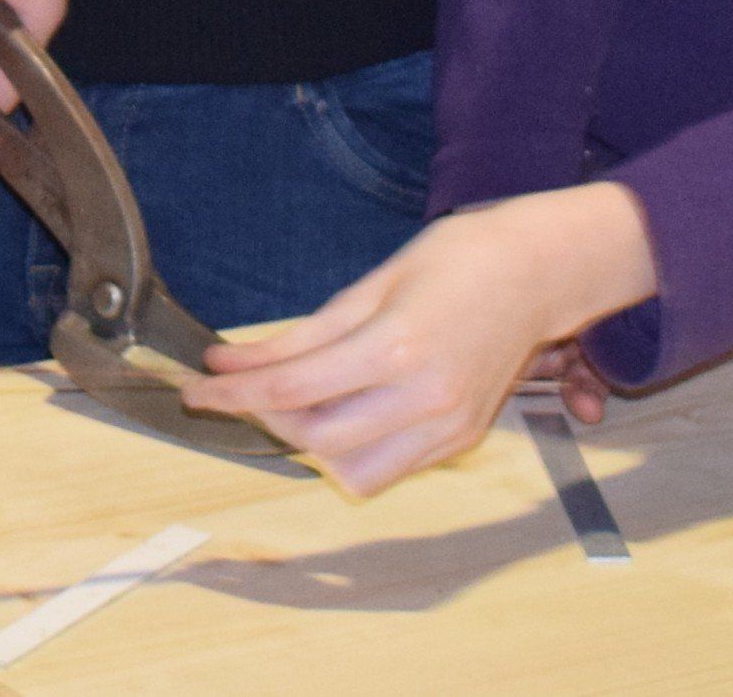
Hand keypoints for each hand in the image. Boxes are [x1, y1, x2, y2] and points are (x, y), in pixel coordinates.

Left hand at [181, 185, 656, 492]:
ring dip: (309, 443)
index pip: (294, 389)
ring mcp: (451, 427)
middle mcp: (427, 398)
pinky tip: (336, 406)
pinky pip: (392, 466)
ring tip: (289, 399)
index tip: (196, 387)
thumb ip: (304, 334)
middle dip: (264, 418)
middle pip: (318, 438)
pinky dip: (353, 448)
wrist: (536, 273)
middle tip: (237, 387)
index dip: (235, 393)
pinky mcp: (464, 440)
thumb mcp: (369, 285)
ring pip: (355, 470)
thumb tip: (236, 359)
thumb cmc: (453, 261)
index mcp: (398, 348)